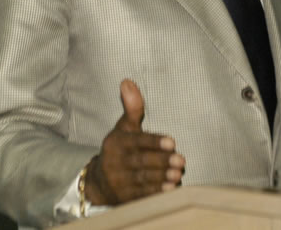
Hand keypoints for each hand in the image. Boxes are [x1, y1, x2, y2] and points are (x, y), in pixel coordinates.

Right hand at [83, 79, 184, 205]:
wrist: (99, 181)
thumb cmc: (120, 149)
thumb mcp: (124, 127)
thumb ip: (132, 107)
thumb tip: (128, 81)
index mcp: (116, 143)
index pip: (136, 142)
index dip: (154, 142)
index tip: (172, 141)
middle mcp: (114, 162)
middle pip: (140, 162)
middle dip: (162, 161)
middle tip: (181, 160)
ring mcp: (118, 182)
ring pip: (141, 180)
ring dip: (161, 178)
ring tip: (177, 175)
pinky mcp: (123, 198)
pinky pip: (140, 196)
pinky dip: (155, 193)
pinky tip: (170, 190)